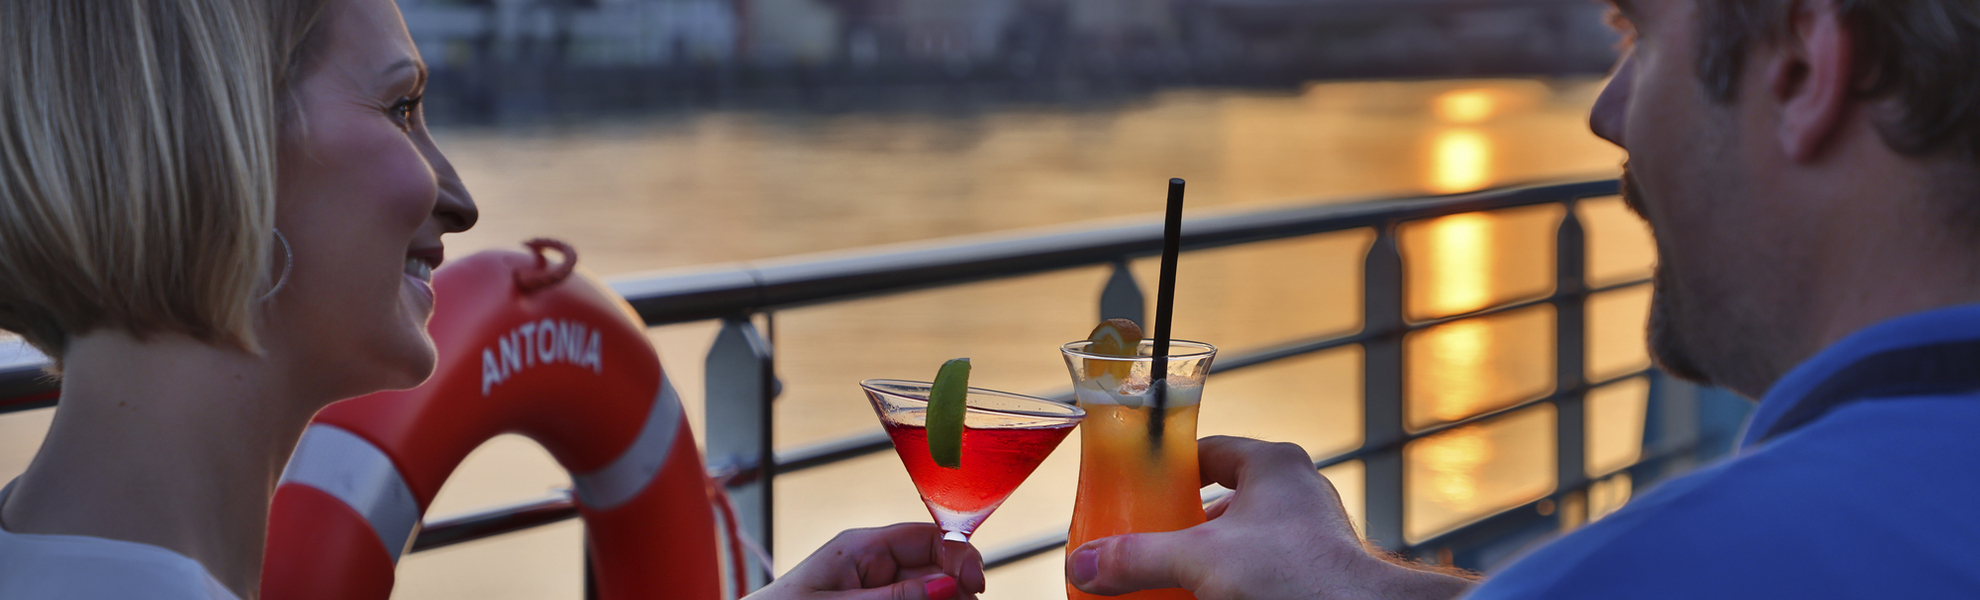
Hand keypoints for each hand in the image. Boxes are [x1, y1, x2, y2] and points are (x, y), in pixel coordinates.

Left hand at [745, 522, 986, 599]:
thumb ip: (895, 597)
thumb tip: (948, 585)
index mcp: (863, 546)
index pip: (928, 536)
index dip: (959, 556)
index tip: (976, 586)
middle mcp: (874, 563)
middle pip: (935, 569)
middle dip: (954, 590)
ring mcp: (874, 587)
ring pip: (927, 593)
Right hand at [1064, 436, 1473, 599]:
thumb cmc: (1296, 576)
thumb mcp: (1200, 561)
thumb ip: (1137, 559)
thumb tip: (1082, 565)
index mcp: (1272, 466)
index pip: (1208, 449)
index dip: (1169, 467)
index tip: (1136, 489)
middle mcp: (1296, 494)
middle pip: (1221, 501)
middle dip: (1182, 526)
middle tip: (1145, 543)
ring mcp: (1311, 535)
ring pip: (1242, 541)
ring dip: (1206, 560)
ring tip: (1169, 580)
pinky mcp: (1316, 572)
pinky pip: (1261, 569)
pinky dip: (1230, 582)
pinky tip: (1205, 598)